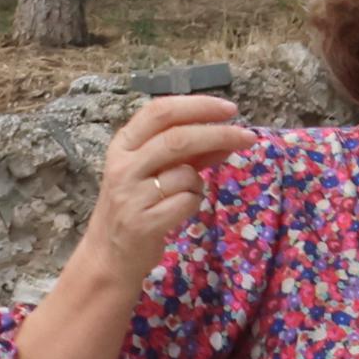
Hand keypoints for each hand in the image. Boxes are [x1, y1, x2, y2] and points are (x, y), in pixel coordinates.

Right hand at [78, 96, 251, 282]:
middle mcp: (123, 165)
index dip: (197, 106)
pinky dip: (193, 203)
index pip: (159, 112)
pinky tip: (178, 211)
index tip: (229, 108)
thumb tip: (229, 138)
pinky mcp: (143, 222)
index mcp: (124, 144)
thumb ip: (190, 154)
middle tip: (248, 136)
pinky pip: (187, 202)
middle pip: (177, 138)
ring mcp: (130, 194)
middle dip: (218, 134)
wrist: (110, 252)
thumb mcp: (157, 172)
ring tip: (185, 193)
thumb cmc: (138, 204)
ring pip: (186, 174)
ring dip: (199, 182)